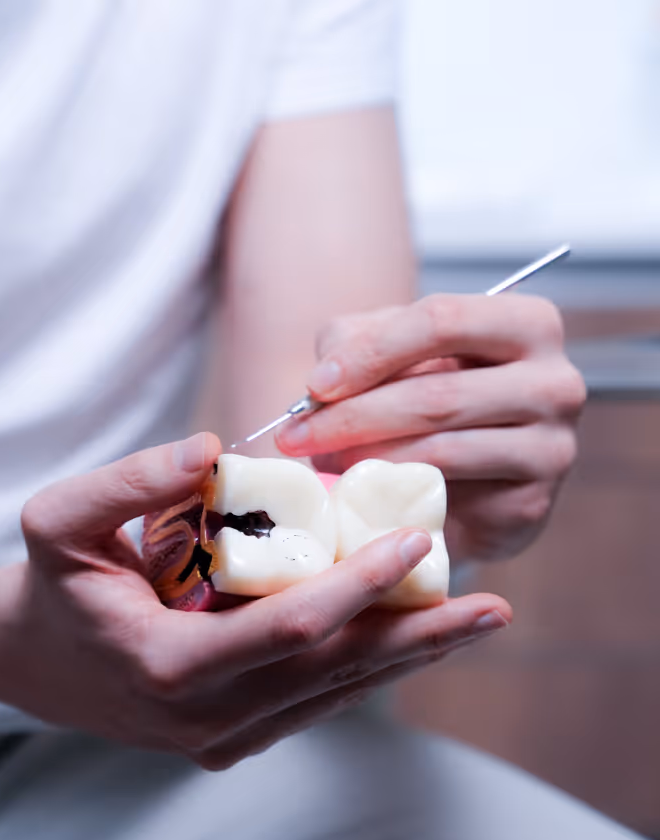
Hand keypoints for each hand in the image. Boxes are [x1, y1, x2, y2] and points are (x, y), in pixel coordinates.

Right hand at [0, 434, 510, 768]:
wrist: (37, 663)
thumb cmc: (52, 584)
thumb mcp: (62, 519)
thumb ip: (131, 482)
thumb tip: (217, 448)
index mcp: (170, 670)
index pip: (290, 630)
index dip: (358, 588)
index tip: (415, 544)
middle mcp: (207, 722)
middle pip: (335, 676)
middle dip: (417, 639)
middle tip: (492, 607)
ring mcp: (225, 741)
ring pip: (337, 696)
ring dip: (406, 657)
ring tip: (474, 620)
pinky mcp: (238, 740)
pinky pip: (319, 703)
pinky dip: (370, 668)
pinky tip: (415, 638)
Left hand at [276, 294, 585, 561]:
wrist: (475, 474)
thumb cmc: (433, 394)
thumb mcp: (393, 351)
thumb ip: (357, 344)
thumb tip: (322, 383)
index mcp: (528, 324)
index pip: (441, 321)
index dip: (370, 352)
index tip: (314, 385)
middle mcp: (556, 382)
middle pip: (437, 393)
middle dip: (353, 416)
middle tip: (296, 437)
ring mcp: (553, 448)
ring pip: (440, 450)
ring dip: (366, 459)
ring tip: (321, 461)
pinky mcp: (532, 505)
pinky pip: (450, 499)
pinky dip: (394, 497)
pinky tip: (362, 494)